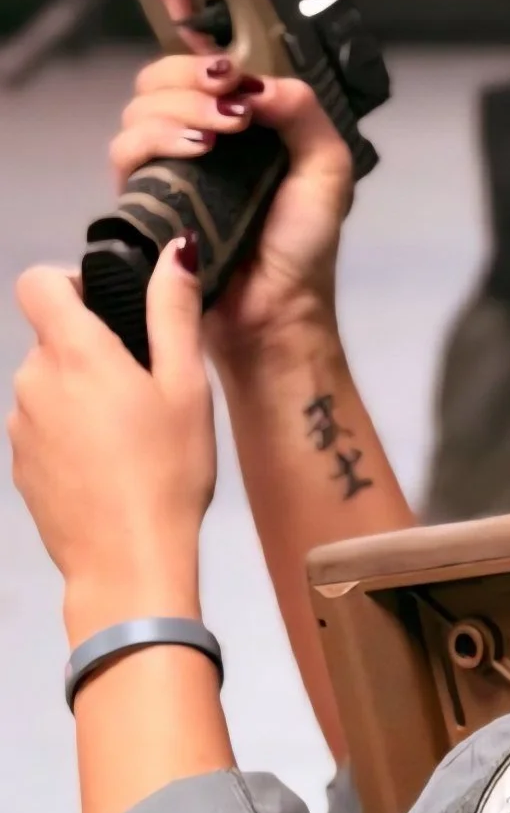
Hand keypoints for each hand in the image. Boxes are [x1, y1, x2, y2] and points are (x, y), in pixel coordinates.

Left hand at [9, 243, 213, 620]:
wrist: (127, 563)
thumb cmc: (167, 468)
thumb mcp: (187, 385)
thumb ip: (173, 312)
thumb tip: (174, 249)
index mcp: (75, 352)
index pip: (38, 283)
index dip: (70, 282)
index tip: (110, 308)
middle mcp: (33, 381)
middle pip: (51, 338)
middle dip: (92, 347)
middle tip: (146, 384)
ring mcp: (19, 427)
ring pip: (48, 384)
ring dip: (80, 392)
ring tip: (132, 432)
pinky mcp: (19, 467)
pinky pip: (42, 426)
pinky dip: (69, 431)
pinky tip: (109, 465)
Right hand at [109, 49, 354, 358]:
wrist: (278, 310)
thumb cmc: (304, 244)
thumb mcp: (327, 166)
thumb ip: (301, 109)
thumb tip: (252, 81)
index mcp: (238, 124)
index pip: (198, 68)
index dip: (199, 53)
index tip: (229, 70)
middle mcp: (195, 138)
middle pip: (157, 79)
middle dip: (190, 78)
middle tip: (232, 106)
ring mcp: (164, 168)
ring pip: (138, 109)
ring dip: (178, 107)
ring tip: (220, 135)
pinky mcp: (141, 200)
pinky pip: (126, 152)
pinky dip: (158, 138)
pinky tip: (196, 150)